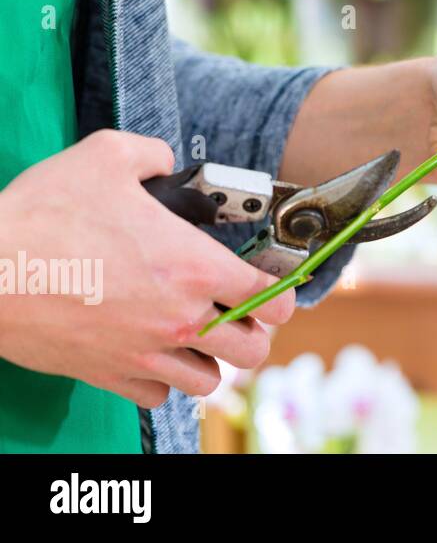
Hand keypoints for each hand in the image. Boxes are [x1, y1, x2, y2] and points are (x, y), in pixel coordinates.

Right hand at [0, 131, 294, 407]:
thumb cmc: (41, 216)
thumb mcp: (106, 156)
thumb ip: (152, 155)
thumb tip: (165, 162)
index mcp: (194, 268)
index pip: (274, 297)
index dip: (280, 288)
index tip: (269, 281)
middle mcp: (179, 319)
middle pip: (253, 349)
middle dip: (255, 329)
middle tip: (237, 309)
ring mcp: (144, 353)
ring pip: (210, 380)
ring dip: (212, 358)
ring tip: (198, 332)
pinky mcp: (107, 374)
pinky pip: (158, 396)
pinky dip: (164, 380)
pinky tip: (154, 350)